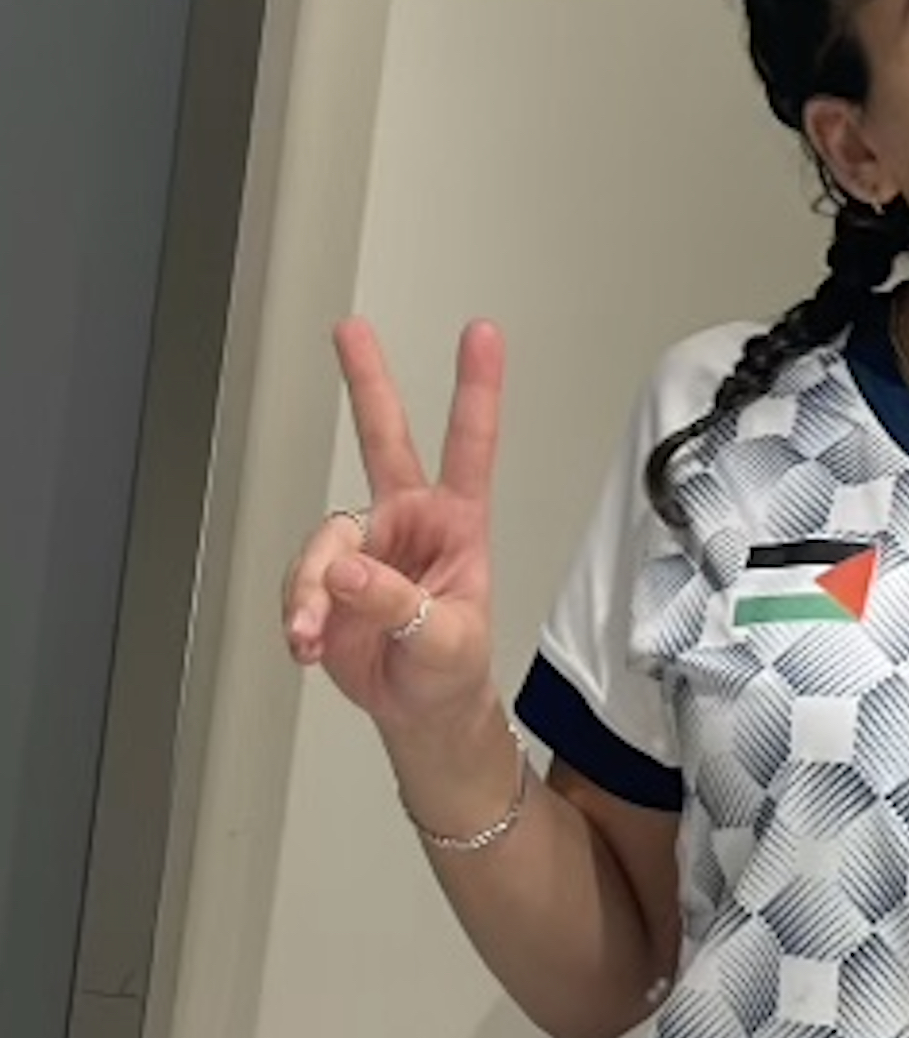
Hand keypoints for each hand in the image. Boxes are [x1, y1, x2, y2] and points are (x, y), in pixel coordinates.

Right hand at [280, 318, 505, 728]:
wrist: (421, 708)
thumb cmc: (453, 668)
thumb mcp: (444, 640)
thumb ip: (397, 605)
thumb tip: (345, 571)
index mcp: (457, 523)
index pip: (470, 444)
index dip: (475, 388)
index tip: (480, 333)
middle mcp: (409, 520)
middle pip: (383, 438)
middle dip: (367, 382)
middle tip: (350, 329)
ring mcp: (366, 547)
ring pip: (324, 543)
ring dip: (311, 590)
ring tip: (315, 633)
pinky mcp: (328, 579)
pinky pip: (301, 581)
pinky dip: (299, 614)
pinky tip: (311, 643)